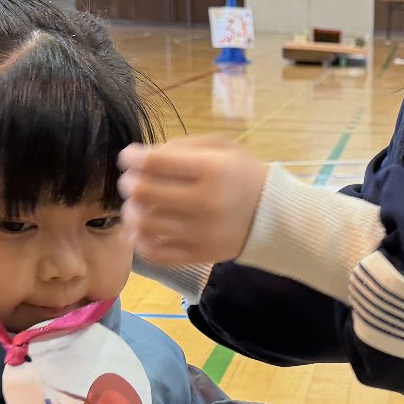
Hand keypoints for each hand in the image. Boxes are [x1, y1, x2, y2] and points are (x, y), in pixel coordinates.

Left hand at [120, 138, 268, 266]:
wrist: (275, 216)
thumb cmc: (242, 176)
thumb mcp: (221, 149)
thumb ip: (181, 147)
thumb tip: (141, 157)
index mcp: (210, 170)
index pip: (153, 162)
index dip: (131, 157)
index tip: (129, 157)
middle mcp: (204, 202)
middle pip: (142, 192)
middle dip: (128, 183)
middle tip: (131, 181)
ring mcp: (200, 233)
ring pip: (143, 223)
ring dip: (131, 211)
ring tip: (137, 205)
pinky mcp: (198, 256)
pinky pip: (154, 252)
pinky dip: (140, 240)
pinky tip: (143, 230)